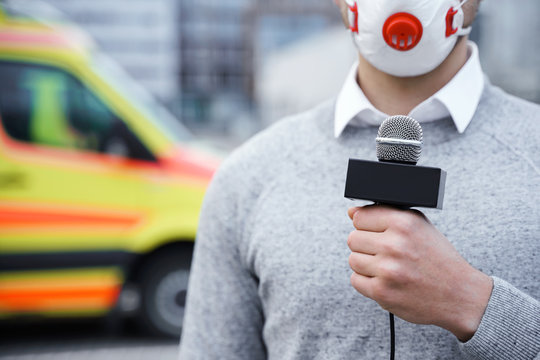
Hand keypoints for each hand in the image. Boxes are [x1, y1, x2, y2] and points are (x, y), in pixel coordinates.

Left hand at [347, 205, 492, 340]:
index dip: (366, 225)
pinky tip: (386, 280)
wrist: (460, 295)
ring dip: (366, 264)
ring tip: (387, 267)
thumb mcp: (419, 226)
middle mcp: (394, 245)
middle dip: (366, 246)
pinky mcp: (382, 292)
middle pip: (353, 239)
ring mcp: (387, 270)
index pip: (360, 217)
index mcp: (404, 223)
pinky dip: (367, 281)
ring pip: (353, 260)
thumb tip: (352, 212)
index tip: (376, 233)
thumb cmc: (438, 258)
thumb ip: (385, 214)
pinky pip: (356, 280)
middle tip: (385, 253)